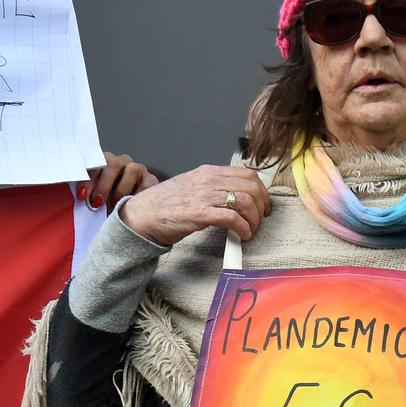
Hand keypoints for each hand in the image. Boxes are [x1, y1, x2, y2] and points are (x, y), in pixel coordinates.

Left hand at [76, 152, 158, 211]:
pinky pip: (146, 184)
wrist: (131, 212)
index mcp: (103, 164)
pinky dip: (138, 195)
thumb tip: (76, 199)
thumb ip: (86, 195)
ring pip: (132, 170)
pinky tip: (130, 207)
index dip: (87, 179)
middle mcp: (121, 162)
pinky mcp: (151, 180)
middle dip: (104, 184)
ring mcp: (138, 169)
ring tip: (114, 206)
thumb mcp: (93, 199)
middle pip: (113, 164)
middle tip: (96, 203)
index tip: (81, 195)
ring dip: (121, 189)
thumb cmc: (105, 205)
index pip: (94, 163)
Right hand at [120, 164, 270, 245]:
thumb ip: (213, 187)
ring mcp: (204, 196)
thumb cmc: (166, 204)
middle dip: (261, 204)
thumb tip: (235, 196)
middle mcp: (208, 180)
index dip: (260, 190)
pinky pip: (232, 218)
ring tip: (251, 229)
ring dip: (254, 218)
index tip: (262, 203)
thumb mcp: (192, 186)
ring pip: (244, 201)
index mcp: (208, 172)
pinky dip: (243, 227)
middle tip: (260, 218)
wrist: (142, 214)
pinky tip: (243, 234)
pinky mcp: (200, 213)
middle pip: (250, 186)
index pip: (247, 173)